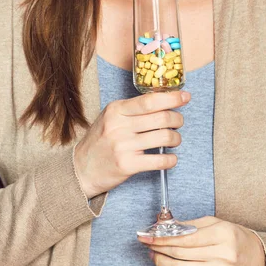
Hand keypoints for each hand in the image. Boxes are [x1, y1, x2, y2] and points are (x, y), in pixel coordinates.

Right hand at [73, 89, 190, 198]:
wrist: (81, 169)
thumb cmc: (100, 141)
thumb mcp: (110, 117)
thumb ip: (133, 110)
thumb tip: (164, 101)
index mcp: (116, 110)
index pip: (150, 100)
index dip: (172, 98)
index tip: (185, 97)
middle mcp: (119, 126)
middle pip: (161, 117)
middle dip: (177, 118)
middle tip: (179, 121)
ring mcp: (123, 146)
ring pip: (164, 137)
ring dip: (176, 138)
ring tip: (174, 139)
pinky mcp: (127, 165)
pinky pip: (159, 160)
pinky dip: (171, 159)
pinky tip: (171, 158)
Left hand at [138, 216, 265, 265]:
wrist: (256, 259)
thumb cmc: (233, 237)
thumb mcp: (216, 223)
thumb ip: (191, 225)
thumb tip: (166, 226)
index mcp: (222, 234)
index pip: (184, 238)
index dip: (163, 237)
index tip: (149, 235)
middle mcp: (222, 255)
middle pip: (180, 254)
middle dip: (159, 249)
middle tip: (149, 245)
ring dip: (162, 263)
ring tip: (155, 256)